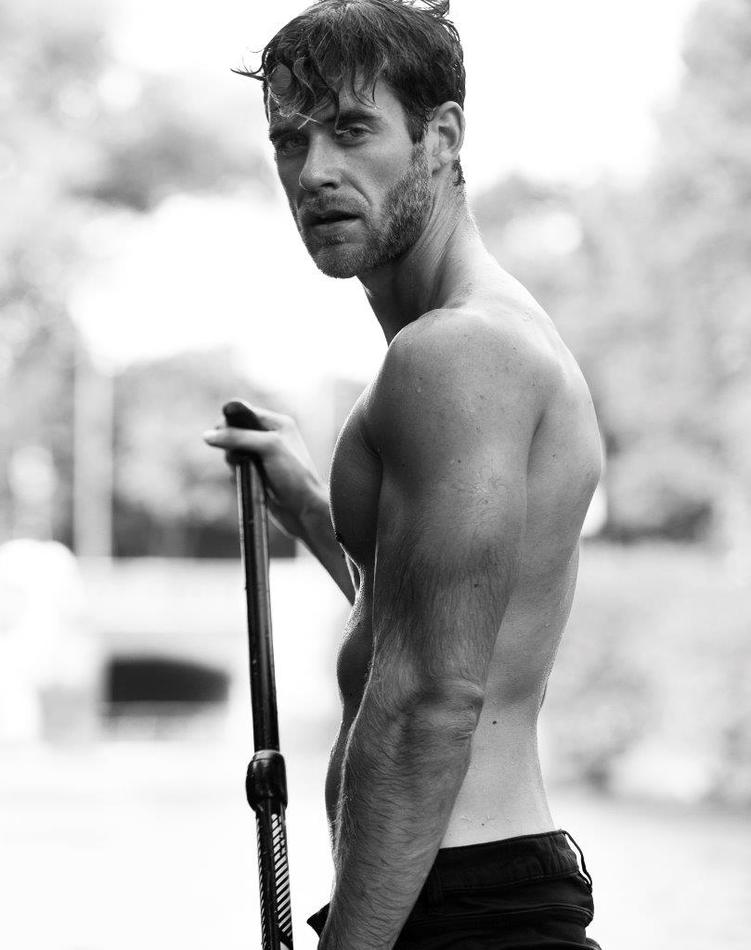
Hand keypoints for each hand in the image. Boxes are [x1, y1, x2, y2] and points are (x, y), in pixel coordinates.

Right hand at [203, 401, 325, 540]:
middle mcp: (270, 437)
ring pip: (233, 452)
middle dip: (231, 444)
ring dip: (233, 461)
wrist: (305, 510)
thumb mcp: (268, 447)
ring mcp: (263, 457)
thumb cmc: (294, 475)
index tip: (221, 434)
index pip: (245, 413)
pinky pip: (236, 469)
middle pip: (235, 432)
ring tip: (247, 471)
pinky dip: (237, 474)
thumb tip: (208, 435)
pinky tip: (249, 481)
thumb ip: (239, 437)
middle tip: (238, 456)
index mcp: (277, 424)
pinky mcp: (257, 474)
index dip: (230, 422)